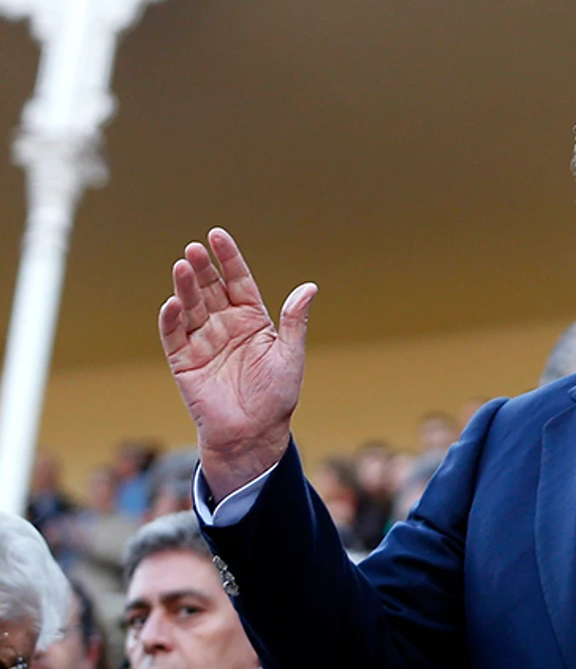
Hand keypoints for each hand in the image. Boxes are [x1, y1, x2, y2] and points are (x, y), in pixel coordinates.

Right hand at [158, 229, 315, 499]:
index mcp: (252, 319)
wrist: (254, 433)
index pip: (237, 280)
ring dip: (185, 287)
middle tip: (194, 248)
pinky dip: (171, 319)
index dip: (228, 258)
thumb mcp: (290, 355)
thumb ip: (295, 321)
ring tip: (182, 265)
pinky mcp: (184, 362)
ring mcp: (203, 341)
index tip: (217, 235)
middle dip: (203, 268)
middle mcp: (225, 325)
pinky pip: (174, 336)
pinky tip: (173, 302)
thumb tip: (309, 287)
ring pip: (191, 307)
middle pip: (211, 289)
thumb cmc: (277, 396)